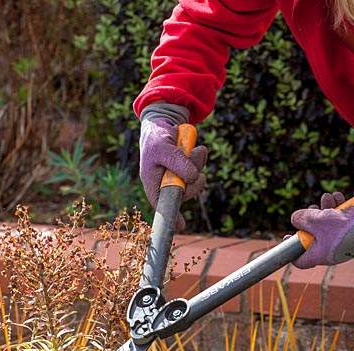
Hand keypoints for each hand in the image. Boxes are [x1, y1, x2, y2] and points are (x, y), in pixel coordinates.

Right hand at [139, 109, 206, 230]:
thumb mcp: (163, 148)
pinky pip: (200, 170)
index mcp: (153, 184)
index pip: (162, 205)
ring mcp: (177, 178)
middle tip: (194, 159)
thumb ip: (177, 162)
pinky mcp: (187, 170)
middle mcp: (166, 185)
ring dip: (198, 164)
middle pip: (185, 193)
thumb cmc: (156, 138)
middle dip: (194, 179)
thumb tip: (192, 177)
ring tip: (193, 150)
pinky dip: (200, 159)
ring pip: (195, 181)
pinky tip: (196, 150)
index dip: (171, 217)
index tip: (180, 226)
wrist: (162, 122)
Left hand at [292, 191, 353, 268]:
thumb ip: (301, 219)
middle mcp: (330, 251)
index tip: (287, 236)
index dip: (291, 250)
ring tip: (328, 198)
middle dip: (311, 219)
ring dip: (325, 208)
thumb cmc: (343, 228)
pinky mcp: (352, 232)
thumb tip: (295, 218)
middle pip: (314, 237)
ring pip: (328, 225)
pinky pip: (341, 221)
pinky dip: (339, 208)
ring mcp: (342, 242)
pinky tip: (338, 197)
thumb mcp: (315, 221)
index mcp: (319, 255)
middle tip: (312, 208)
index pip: (300, 260)